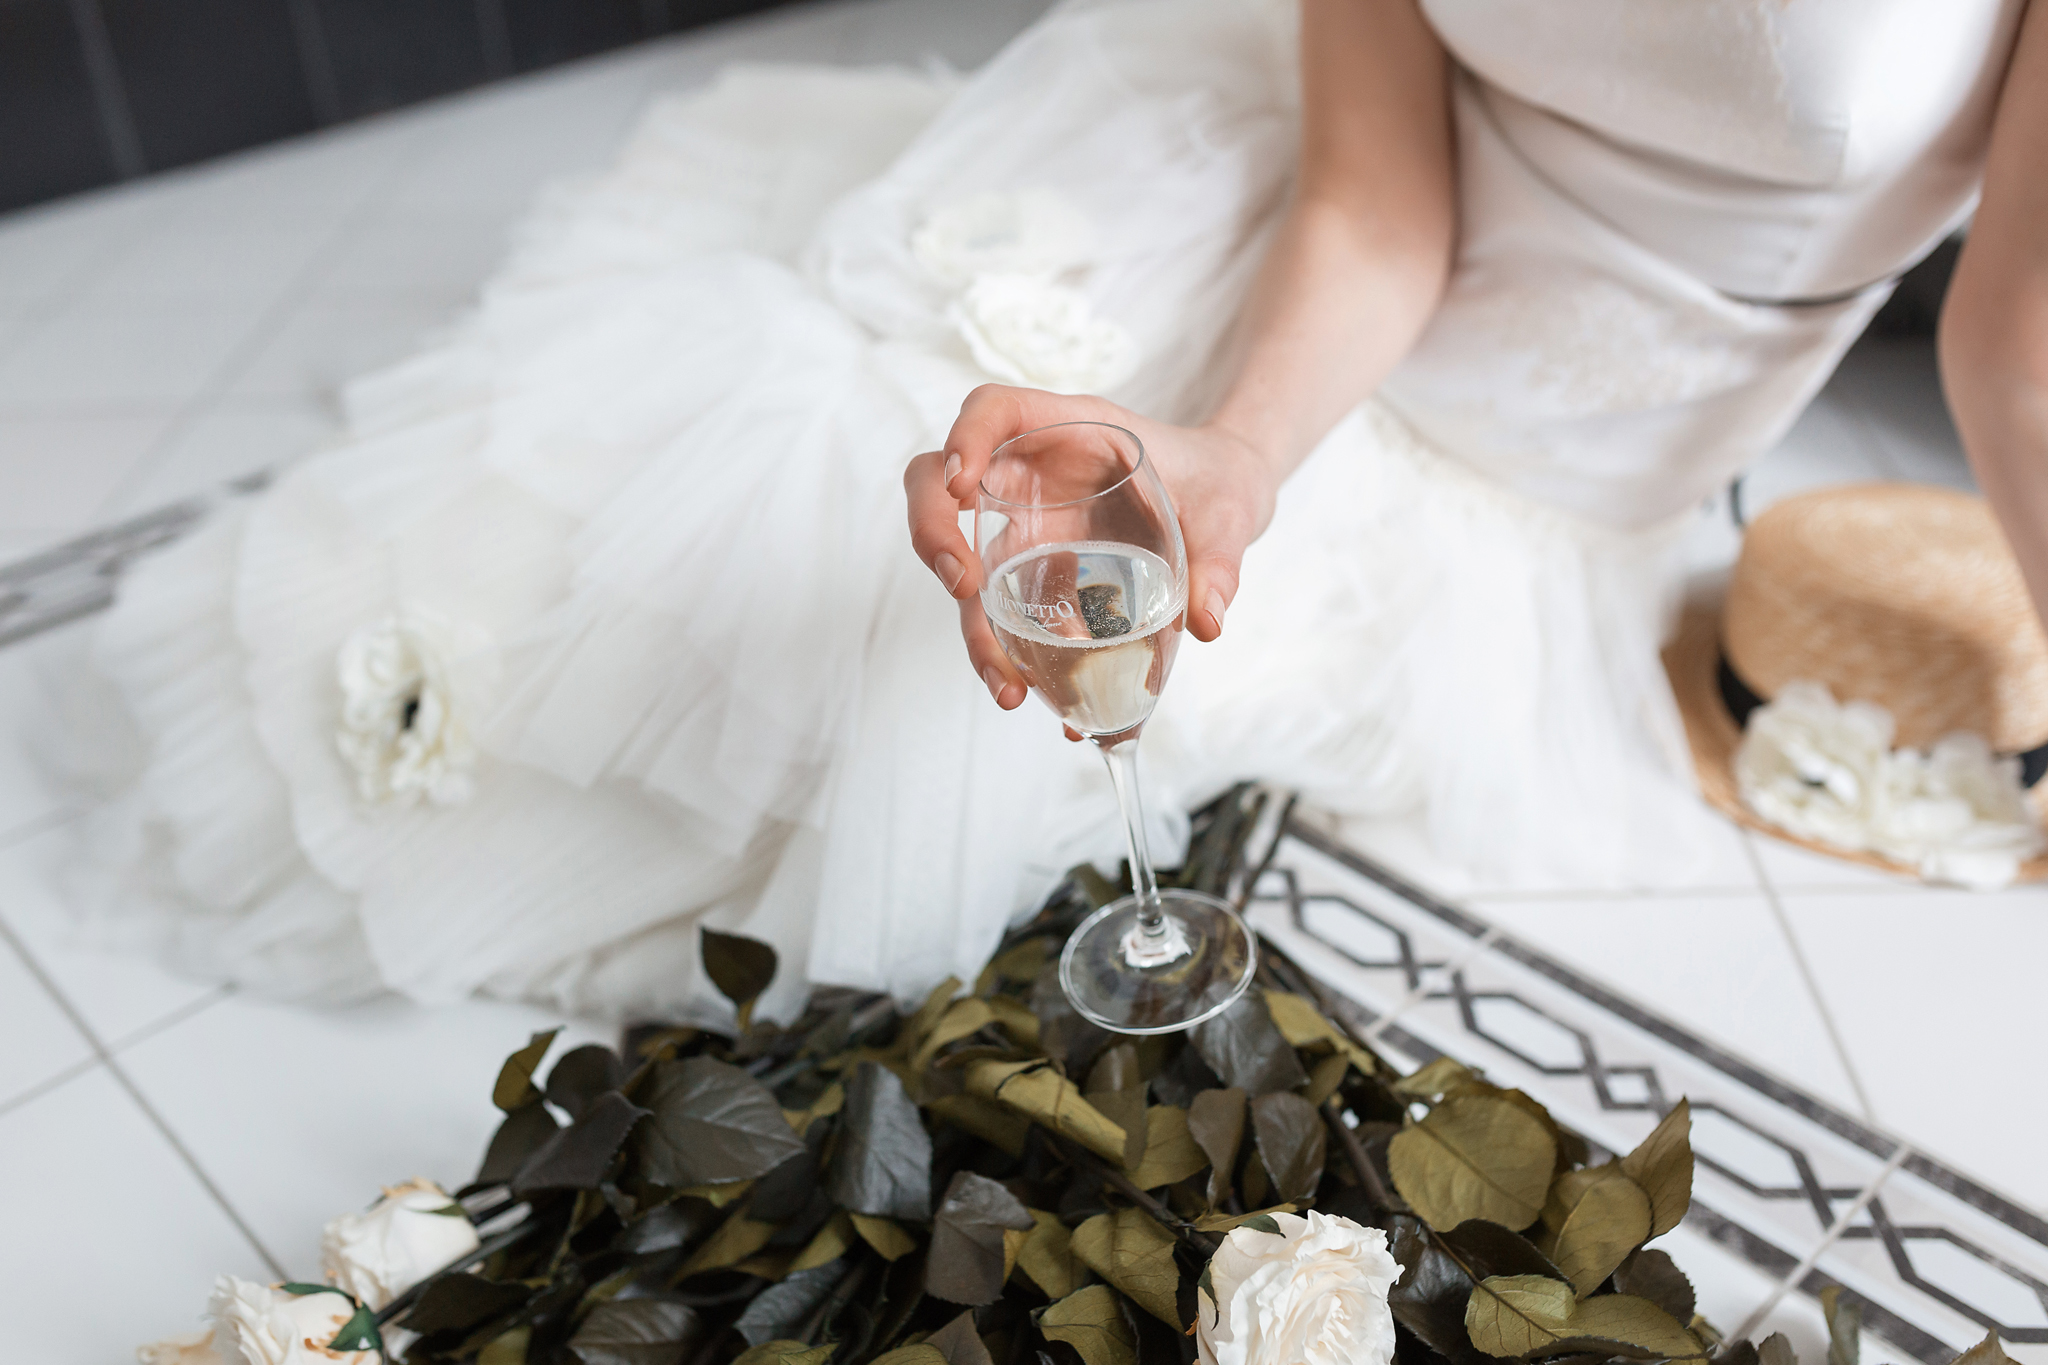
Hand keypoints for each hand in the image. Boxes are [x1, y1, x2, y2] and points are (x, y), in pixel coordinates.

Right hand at [904, 384, 1280, 716]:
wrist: (1223, 504)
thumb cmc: (1218, 484)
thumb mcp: (1230, 513)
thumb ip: (1220, 560)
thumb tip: (1208, 622)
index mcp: (1070, 431)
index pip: (994, 410)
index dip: (965, 436)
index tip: (962, 482)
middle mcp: (1030, 478)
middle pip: (939, 486)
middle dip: (934, 533)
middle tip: (964, 586)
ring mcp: (1024, 527)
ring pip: (965, 567)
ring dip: (974, 629)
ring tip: (1008, 689)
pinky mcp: (1034, 574)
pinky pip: (1004, 615)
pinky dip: (1018, 662)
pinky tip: (1051, 709)